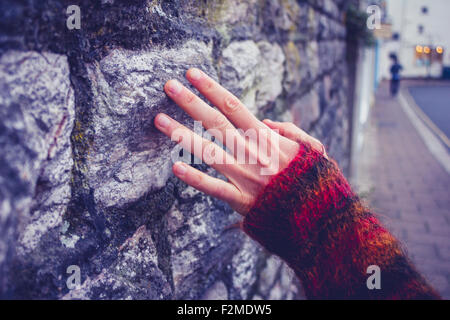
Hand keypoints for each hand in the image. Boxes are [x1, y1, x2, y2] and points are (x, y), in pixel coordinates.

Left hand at [154, 68, 325, 214]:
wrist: (321, 219)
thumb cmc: (315, 181)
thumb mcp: (313, 149)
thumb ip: (291, 131)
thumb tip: (265, 121)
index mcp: (268, 139)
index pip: (235, 107)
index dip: (212, 89)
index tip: (192, 74)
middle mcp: (253, 154)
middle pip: (217, 123)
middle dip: (191, 102)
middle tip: (168, 86)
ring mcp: (246, 178)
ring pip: (209, 152)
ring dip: (182, 135)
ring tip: (159, 120)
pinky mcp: (242, 202)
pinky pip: (215, 189)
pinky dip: (195, 179)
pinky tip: (175, 167)